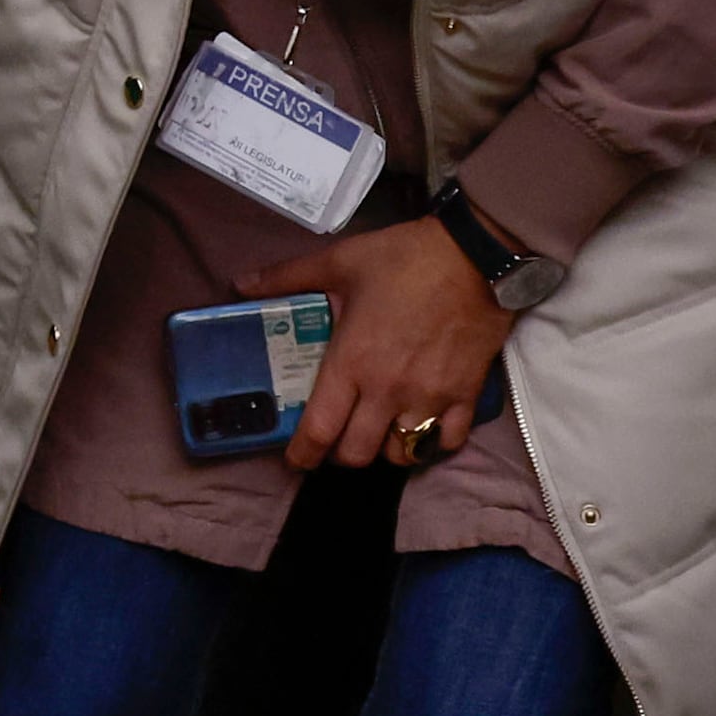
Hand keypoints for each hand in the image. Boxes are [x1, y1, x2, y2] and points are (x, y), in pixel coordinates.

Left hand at [245, 218, 511, 474]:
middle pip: (358, 453)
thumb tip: (241, 284)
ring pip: (401, 454)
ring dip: (385, 451)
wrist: (474, 255)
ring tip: (378, 433)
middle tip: (337, 439)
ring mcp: (429, 398)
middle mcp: (387, 391)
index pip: (320, 429)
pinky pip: (447, 442)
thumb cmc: (402, 259)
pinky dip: (433, 443)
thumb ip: (288, 277)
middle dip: (341, 454)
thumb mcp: (338, 261)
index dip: (304, 453)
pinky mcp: (466, 396)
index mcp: (351, 363)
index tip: (296, 459)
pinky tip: (423, 428)